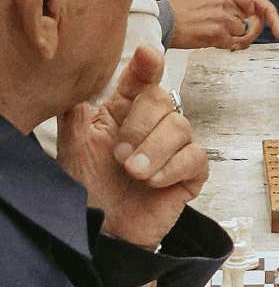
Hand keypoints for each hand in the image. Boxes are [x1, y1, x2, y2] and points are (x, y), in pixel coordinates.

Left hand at [56, 45, 207, 248]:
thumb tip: (75, 88)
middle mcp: (152, 125)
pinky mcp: (190, 174)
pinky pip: (195, 157)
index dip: (146, 66)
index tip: (147, 55)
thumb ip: (75, 118)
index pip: (140, 80)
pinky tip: (153, 182)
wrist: (103, 231)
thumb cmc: (89, 189)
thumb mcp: (74, 151)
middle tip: (119, 155)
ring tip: (133, 172)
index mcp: (124, 112)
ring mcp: (174, 149)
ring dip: (154, 149)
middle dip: (140, 125)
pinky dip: (173, 167)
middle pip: (163, 100)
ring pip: (181, 127)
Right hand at [168, 0, 278, 48]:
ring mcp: (221, 17)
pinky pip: (236, 43)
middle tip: (229, 29)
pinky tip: (216, 41)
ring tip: (215, 33)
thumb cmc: (185, 9)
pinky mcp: (217, 33)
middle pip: (248, 16)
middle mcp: (223, 0)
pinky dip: (229, 45)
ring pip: (242, 30)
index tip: (262, 20)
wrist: (165, 22)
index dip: (258, 11)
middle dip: (243, 25)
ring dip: (233, 36)